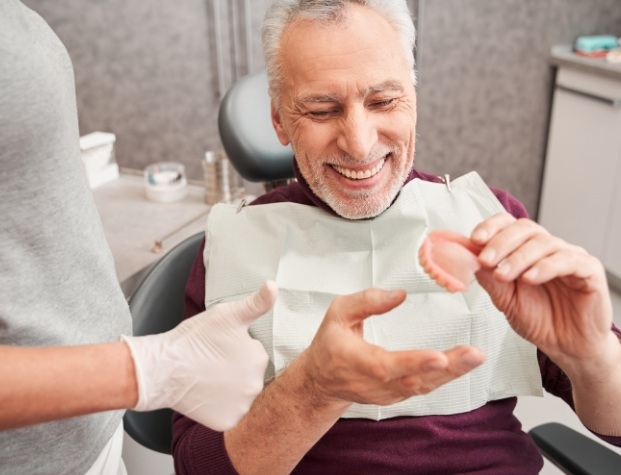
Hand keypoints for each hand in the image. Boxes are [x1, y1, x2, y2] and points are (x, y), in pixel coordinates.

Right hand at [122, 281, 275, 430]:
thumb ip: (256, 303)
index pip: (254, 354)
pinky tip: (206, 395)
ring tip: (208, 378)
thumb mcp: (227, 314)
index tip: (219, 347)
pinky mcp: (227, 422)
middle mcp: (257, 385)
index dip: (236, 349)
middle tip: (212, 363)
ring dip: (230, 389)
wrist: (163, 369)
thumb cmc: (194, 339)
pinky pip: (229, 414)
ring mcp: (242, 406)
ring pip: (241, 395)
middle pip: (250, 375)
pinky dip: (220, 407)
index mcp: (259, 358)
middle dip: (235, 369)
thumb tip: (273, 285)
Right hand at [302, 288, 484, 406]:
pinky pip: (424, 387)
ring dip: (453, 373)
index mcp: (357, 362)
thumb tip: (399, 294)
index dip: (414, 362)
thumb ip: (366, 301)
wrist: (321, 381)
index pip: (387, 365)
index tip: (438, 357)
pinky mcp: (397, 395)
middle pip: (415, 379)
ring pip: (423, 386)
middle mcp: (374, 383)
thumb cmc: (330, 344)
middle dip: (448, 368)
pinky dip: (445, 377)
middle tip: (474, 354)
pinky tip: (463, 364)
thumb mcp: (338, 314)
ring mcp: (387, 393)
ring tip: (475, 357)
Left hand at [471, 213, 613, 364]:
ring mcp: (570, 256)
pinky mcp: (590, 271)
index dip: (491, 227)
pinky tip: (530, 278)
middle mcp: (547, 248)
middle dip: (500, 243)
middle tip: (485, 260)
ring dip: (519, 257)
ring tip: (503, 274)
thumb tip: (468, 258)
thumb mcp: (505, 299)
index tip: (474, 239)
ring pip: (544, 243)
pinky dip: (545, 267)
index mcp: (525, 249)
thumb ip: (489, 278)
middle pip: (524, 229)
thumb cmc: (538, 319)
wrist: (566, 346)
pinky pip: (569, 260)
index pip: (508, 224)